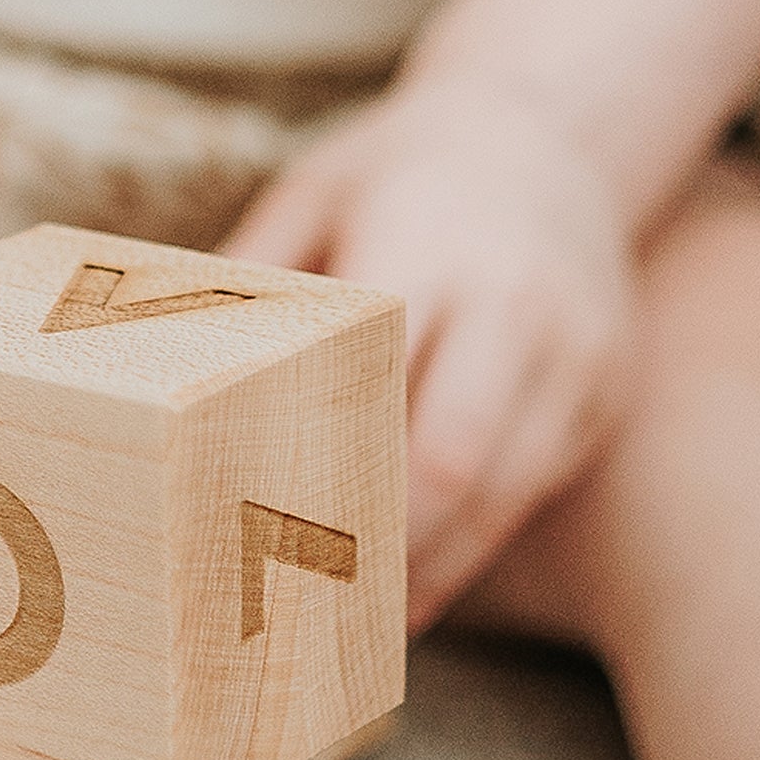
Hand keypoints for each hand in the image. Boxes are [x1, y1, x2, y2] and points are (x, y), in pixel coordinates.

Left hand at [227, 74, 638, 630]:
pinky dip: (479, 540)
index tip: (268, 537)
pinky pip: (538, 484)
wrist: (552, 130)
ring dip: (435, 567)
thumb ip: (250, 278)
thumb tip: (152, 364)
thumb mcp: (314, 192)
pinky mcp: (607, 384)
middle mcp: (512, 299)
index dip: (328, 472)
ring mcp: (575, 346)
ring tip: (363, 629)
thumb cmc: (400, 168)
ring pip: (505, 491)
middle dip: (383, 547)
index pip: (374, 383)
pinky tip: (421, 584)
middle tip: (312, 613)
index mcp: (426, 243)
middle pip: (449, 458)